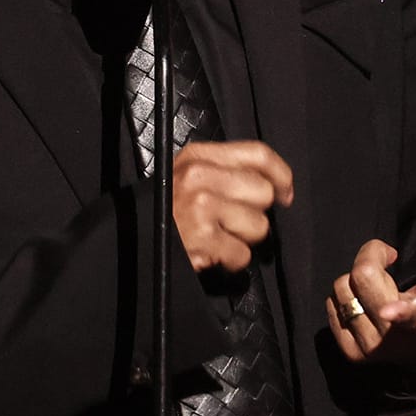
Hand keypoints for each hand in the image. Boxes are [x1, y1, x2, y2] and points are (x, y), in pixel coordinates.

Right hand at [171, 142, 295, 271]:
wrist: (129, 238)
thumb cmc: (164, 211)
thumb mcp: (187, 176)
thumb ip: (225, 172)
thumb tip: (274, 186)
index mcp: (199, 157)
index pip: (257, 153)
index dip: (281, 174)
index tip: (286, 193)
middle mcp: (199, 176)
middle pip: (263, 192)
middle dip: (254, 213)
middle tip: (230, 222)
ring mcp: (200, 206)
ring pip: (258, 226)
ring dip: (242, 240)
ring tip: (216, 238)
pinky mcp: (201, 237)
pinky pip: (242, 254)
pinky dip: (230, 261)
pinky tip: (211, 253)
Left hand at [325, 242, 415, 368]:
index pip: (411, 317)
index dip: (400, 313)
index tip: (393, 311)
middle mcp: (397, 341)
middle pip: (362, 279)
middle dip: (373, 259)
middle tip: (392, 263)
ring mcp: (371, 350)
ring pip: (342, 288)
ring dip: (358, 278)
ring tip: (384, 286)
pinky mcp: (351, 351)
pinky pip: (331, 304)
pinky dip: (345, 295)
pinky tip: (369, 301)